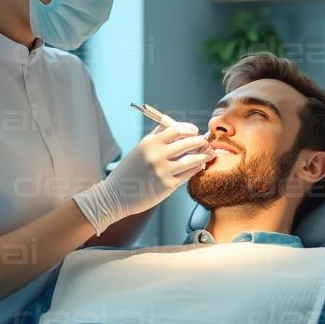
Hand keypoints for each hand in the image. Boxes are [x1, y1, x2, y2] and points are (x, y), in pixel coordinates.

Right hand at [73, 121, 212, 233]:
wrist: (116, 195)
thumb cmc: (129, 171)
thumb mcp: (139, 150)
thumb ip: (156, 138)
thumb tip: (176, 127)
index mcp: (149, 143)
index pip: (175, 129)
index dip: (188, 129)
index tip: (194, 131)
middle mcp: (156, 155)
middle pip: (187, 142)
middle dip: (200, 141)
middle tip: (204, 142)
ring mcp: (163, 171)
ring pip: (192, 159)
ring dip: (203, 155)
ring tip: (208, 154)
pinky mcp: (167, 185)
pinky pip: (188, 174)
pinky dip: (196, 168)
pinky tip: (199, 166)